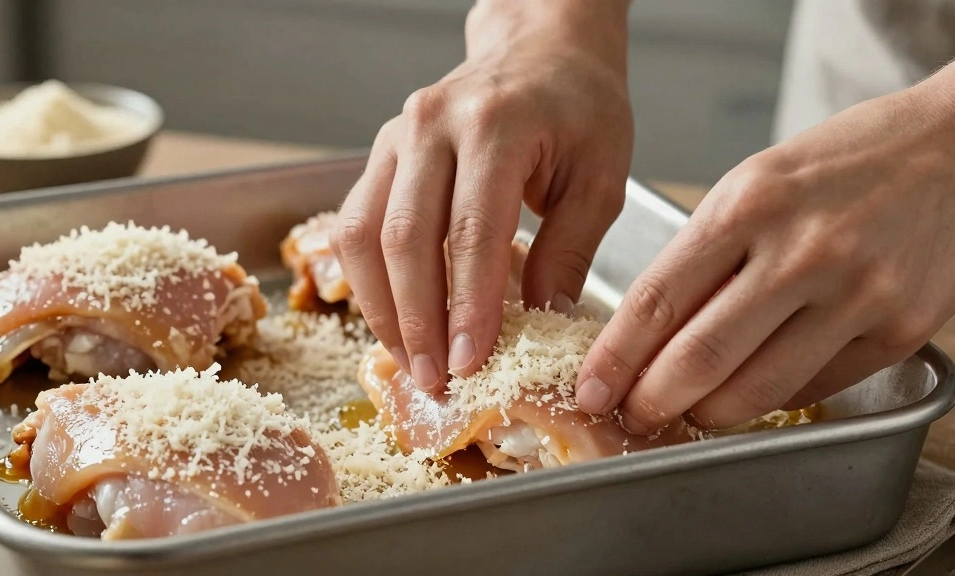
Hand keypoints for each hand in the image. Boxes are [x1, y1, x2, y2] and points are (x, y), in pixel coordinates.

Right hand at [331, 0, 633, 389]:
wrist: (540, 51)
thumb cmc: (578, 110)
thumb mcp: (600, 178)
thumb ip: (569, 252)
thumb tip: (542, 324)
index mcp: (496, 125)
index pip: (472, 231)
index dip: (467, 306)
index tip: (469, 363)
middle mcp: (432, 126)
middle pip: (404, 238)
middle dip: (416, 321)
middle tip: (434, 379)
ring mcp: (397, 137)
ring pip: (363, 234)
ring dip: (381, 308)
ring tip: (410, 361)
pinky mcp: (381, 155)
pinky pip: (355, 224)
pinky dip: (368, 280)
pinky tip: (394, 318)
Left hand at [576, 54, 954, 432]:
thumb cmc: (843, 164)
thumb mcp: (756, 183)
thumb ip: (704, 253)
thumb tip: (650, 331)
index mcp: (749, 204)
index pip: (658, 300)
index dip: (615, 357)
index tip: (590, 388)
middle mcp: (801, 251)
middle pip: (700, 357)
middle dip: (652, 401)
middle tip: (631, 416)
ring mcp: (857, 295)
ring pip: (757, 389)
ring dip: (708, 415)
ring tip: (688, 413)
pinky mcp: (899, 331)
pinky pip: (815, 388)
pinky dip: (773, 399)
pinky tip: (755, 392)